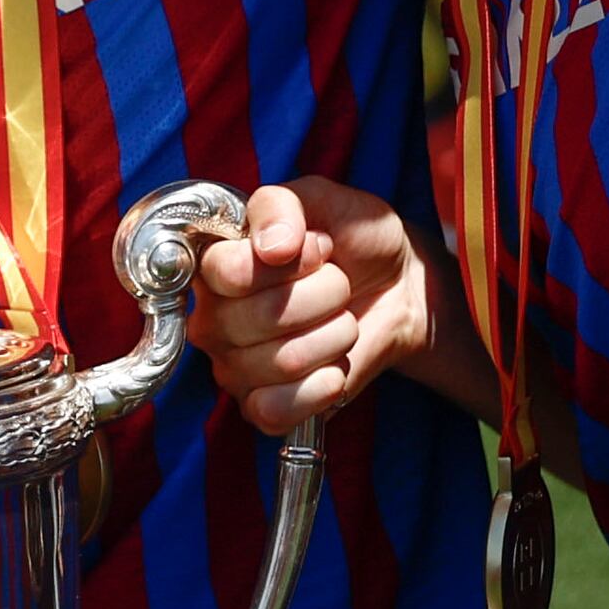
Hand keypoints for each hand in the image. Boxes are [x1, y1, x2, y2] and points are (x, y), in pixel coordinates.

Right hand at [186, 178, 444, 432]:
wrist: (396, 287)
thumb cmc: (350, 239)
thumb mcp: (321, 198)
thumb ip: (283, 205)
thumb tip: (272, 246)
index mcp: (215, 266)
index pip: (226, 272)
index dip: (287, 263)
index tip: (320, 248)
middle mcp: (213, 319)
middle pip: (257, 319)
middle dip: (322, 296)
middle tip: (339, 284)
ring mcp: (234, 367)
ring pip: (278, 363)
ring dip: (332, 337)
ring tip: (342, 320)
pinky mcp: (261, 407)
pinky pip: (274, 410)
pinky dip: (318, 388)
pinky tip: (336, 368)